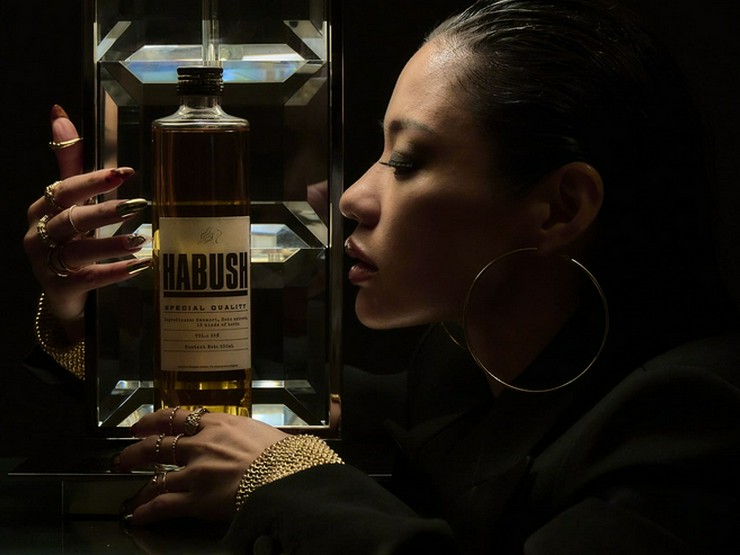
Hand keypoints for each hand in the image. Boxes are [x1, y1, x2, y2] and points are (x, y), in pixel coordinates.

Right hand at [23, 105, 150, 341]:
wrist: (61, 291)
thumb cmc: (69, 239)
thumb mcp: (69, 201)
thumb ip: (69, 162)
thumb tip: (60, 112)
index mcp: (43, 208)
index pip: (65, 190)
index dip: (93, 180)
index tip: (125, 172)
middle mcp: (40, 233)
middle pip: (72, 219)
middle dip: (105, 211)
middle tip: (139, 204)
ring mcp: (47, 262)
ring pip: (80, 250)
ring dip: (111, 243)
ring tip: (140, 240)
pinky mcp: (61, 287)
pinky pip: (90, 278)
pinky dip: (115, 272)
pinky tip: (138, 266)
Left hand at [116, 408, 287, 523]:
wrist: (285, 476)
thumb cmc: (282, 455)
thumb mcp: (260, 431)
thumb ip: (241, 433)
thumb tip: (243, 437)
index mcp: (219, 424)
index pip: (178, 417)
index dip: (157, 420)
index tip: (146, 423)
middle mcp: (201, 445)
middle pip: (159, 444)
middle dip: (138, 449)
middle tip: (126, 452)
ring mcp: (195, 472)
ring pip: (156, 475)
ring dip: (139, 480)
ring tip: (127, 483)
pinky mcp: (196, 499)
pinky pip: (163, 505)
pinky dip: (147, 511)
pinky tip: (138, 515)